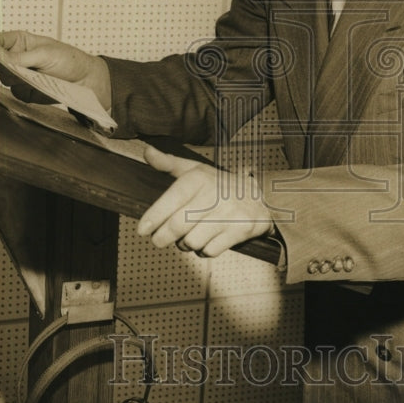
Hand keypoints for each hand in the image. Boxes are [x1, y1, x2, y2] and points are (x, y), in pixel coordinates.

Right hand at [0, 30, 111, 109]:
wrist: (84, 81)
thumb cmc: (68, 59)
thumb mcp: (46, 54)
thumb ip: (21, 57)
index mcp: (19, 41)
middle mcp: (15, 57)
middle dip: (4, 66)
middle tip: (18, 68)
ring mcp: (19, 75)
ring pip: (3, 79)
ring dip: (16, 79)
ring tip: (35, 75)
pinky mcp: (25, 90)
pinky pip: (15, 92)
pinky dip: (25, 90)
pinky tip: (39, 85)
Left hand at [137, 146, 272, 256]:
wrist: (261, 197)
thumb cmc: (219, 185)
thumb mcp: (196, 170)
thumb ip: (169, 163)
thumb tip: (147, 152)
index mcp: (200, 178)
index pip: (173, 199)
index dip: (154, 216)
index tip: (142, 230)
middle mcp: (214, 194)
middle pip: (178, 225)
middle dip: (163, 237)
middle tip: (159, 240)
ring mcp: (229, 213)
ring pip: (192, 241)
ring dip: (185, 245)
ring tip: (186, 238)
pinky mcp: (240, 229)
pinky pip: (210, 250)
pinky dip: (203, 251)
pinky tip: (205, 242)